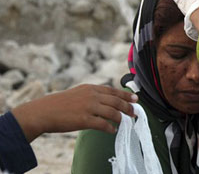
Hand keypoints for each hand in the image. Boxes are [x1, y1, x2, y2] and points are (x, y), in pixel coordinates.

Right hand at [11, 84, 137, 142]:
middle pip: (116, 101)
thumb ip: (92, 95)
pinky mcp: (84, 120)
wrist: (43, 112)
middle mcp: (92, 96)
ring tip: (126, 122)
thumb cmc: (59, 104)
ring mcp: (89, 107)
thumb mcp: (78, 93)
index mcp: (90, 88)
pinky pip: (103, 124)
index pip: (113, 91)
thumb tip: (107, 101)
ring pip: (113, 112)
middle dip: (128, 107)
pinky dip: (111, 128)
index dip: (126, 95)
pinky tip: (113, 131)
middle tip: (135, 113)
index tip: (135, 99)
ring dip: (122, 118)